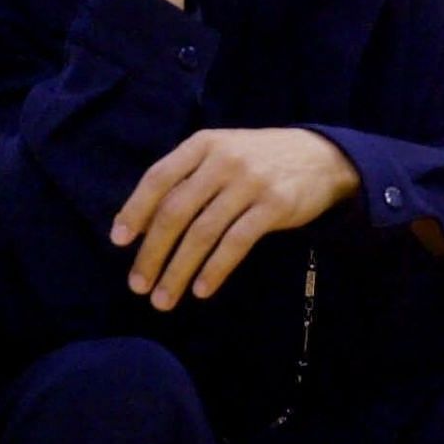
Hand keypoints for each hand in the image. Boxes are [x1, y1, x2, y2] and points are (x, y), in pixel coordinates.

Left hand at [110, 128, 359, 309]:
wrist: (324, 157)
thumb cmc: (260, 160)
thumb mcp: (223, 152)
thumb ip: (188, 177)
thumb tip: (142, 224)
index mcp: (204, 144)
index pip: (159, 178)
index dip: (135, 211)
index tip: (119, 242)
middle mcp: (225, 160)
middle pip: (176, 211)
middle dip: (152, 253)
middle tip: (138, 285)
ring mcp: (251, 182)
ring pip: (202, 232)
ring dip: (178, 270)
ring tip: (164, 299)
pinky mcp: (275, 205)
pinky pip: (236, 242)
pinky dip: (215, 269)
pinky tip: (202, 289)